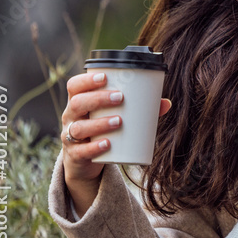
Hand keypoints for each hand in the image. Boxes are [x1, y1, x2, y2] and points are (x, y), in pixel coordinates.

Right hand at [62, 72, 171, 208]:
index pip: (74, 86)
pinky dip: (94, 147)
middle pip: (77, 103)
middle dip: (98, 98)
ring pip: (79, 127)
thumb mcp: (114, 116)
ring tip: (119, 121)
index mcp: (79, 102)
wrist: (85, 160)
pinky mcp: (75, 155)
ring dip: (99, 123)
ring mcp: (70, 136)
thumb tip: (166, 103)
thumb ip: (139, 110)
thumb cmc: (102, 129)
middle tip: (120, 98)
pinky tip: (108, 144)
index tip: (105, 77)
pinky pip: (81, 151)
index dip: (86, 80)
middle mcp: (71, 117)